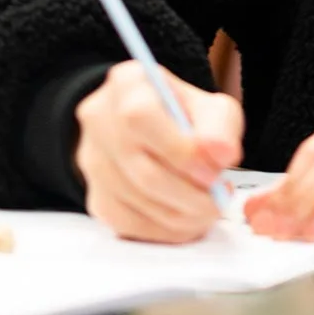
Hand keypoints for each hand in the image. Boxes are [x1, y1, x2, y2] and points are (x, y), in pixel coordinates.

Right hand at [75, 60, 244, 243]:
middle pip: (139, 168)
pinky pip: (129, 225)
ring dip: (181, 215)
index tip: (214, 172)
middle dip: (187, 194)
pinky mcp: (95, 198)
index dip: (179, 151)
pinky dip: (165, 230)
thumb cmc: (185, 118)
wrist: (156, 132)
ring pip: (135, 201)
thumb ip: (220, 127)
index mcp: (127, 84)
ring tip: (209, 209)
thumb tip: (221, 154)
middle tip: (219, 199)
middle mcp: (99, 119)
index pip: (140, 117)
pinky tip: (187, 221)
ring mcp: (92, 162)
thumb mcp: (212, 108)